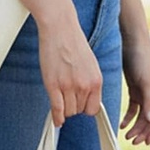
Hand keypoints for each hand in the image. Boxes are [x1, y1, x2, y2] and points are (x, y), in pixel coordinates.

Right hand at [37, 13, 102, 127]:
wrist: (60, 29)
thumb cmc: (73, 43)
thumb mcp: (90, 64)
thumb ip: (90, 82)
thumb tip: (87, 98)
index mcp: (96, 80)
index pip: (93, 108)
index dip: (85, 108)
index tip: (79, 105)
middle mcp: (85, 85)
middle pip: (79, 111)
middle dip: (73, 106)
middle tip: (67, 95)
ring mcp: (68, 86)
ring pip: (68, 111)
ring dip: (64, 108)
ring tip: (60, 97)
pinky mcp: (53, 85)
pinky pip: (57, 108)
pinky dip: (56, 117)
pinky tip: (56, 120)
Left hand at [120, 41, 149, 145]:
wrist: (133, 44)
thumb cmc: (142, 60)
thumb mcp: (145, 82)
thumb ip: (148, 102)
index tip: (146, 142)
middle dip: (144, 132)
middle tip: (133, 142)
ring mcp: (146, 94)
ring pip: (143, 116)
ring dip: (136, 127)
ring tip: (127, 136)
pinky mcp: (136, 91)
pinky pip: (134, 109)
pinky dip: (128, 117)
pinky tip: (122, 124)